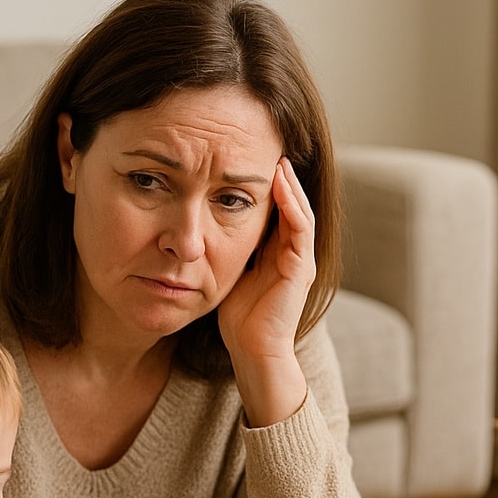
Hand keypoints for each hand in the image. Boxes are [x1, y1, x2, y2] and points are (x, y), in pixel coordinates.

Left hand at [216, 158, 314, 424]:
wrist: (254, 352)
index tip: (246, 157)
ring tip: (276, 157)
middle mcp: (294, 252)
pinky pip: (300, 227)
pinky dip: (292, 203)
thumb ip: (223, 247)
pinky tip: (279, 182)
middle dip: (279, 176)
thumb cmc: (239, 319)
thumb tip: (196, 224)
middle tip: (265, 146)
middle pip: (291, 203)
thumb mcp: (226, 271)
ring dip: (288, 183)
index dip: (263, 183)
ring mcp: (301, 259)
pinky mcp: (302, 268)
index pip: (275, 208)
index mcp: (277, 252)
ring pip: (299, 209)